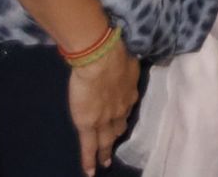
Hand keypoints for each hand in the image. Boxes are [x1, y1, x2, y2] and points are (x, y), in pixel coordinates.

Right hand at [68, 42, 140, 175]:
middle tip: (114, 145)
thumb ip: (126, 66)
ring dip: (105, 152)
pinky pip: (89, 146)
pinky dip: (89, 160)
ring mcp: (105, 119)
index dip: (122, 114)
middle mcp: (121, 109)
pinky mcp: (88, 124)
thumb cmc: (113, 52)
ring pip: (105, 141)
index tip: (120, 118)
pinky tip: (90, 172)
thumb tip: (128, 62)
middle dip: (116, 136)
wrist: (101, 59)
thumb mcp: (127, 60)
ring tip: (105, 161)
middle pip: (119, 127)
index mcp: (129, 93)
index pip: (126, 108)